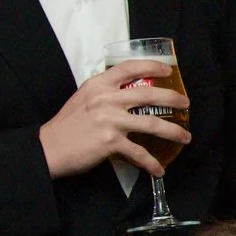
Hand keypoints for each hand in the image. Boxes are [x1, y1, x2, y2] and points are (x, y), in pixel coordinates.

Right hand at [39, 59, 190, 178]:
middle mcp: (106, 99)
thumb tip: (130, 94)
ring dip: (173, 131)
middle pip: (149, 94)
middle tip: (185, 104)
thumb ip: (105, 93)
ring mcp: (110, 120)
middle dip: (172, 99)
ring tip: (185, 137)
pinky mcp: (110, 142)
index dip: (152, 66)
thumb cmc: (68, 124)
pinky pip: (139, 153)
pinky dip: (151, 163)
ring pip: (151, 123)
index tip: (168, 70)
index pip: (129, 68)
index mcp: (99, 84)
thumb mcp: (84, 97)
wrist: (49, 147)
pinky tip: (159, 169)